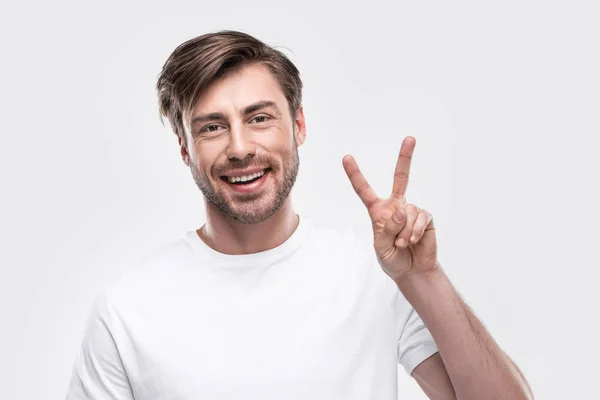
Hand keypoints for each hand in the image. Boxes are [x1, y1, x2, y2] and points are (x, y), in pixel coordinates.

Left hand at [342, 136, 438, 282]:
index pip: (364, 190)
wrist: (413, 271)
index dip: (355, 174)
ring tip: (402, 244)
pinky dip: (414, 233)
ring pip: (407, 213)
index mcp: (378, 211)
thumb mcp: (381, 247)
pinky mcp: (426, 218)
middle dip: (406, 157)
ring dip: (404, 233)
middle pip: (401, 177)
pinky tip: (413, 242)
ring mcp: (412, 210)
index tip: (346, 157)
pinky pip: (419, 219)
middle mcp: (396, 206)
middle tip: (411, 138)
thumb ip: (387, 228)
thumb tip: (402, 209)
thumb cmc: (392, 259)